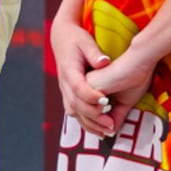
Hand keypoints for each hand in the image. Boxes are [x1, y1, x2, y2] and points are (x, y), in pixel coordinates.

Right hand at [52, 14, 114, 136]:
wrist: (61, 39)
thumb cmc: (76, 39)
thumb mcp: (86, 41)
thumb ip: (94, 53)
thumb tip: (104, 62)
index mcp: (69, 70)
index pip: (78, 87)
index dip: (90, 95)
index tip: (106, 100)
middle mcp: (64, 84)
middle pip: (75, 104)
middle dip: (93, 115)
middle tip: (110, 122)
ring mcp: (65, 91)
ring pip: (74, 112)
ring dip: (90, 124)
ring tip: (107, 132)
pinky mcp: (69, 95)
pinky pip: (75, 113)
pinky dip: (86, 123)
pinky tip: (100, 131)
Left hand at [82, 47, 161, 140]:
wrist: (140, 62)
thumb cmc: (135, 77)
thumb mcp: (125, 101)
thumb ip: (116, 115)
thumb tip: (111, 131)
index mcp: (92, 87)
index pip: (87, 110)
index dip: (95, 124)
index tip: (107, 133)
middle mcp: (86, 85)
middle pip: (82, 113)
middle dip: (94, 127)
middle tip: (107, 134)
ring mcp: (86, 84)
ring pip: (83, 112)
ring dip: (96, 124)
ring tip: (110, 128)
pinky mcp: (89, 84)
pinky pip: (87, 107)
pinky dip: (97, 118)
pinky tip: (109, 122)